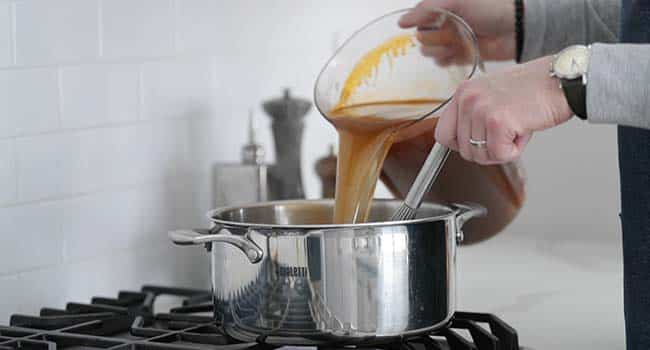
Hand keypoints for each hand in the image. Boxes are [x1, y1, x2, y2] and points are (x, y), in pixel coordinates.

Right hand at [399, 0, 516, 61]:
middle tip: (449, 33)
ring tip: (453, 45)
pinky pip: (442, 62)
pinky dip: (445, 60)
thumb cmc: (489, 7)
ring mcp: (453, 40)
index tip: (425, 24)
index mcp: (444, 7)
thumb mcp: (456, 0)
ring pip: (430, 50)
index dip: (419, 22)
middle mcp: (446, 23)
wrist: (516, 27)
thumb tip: (401, 22)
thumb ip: (426, 8)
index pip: (419, 17)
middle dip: (432, 37)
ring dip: (438, 49)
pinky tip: (453, 55)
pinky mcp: (461, 55)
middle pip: (423, 36)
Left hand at [434, 56, 573, 164]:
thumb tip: (463, 144)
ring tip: (517, 127)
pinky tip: (524, 131)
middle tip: (507, 135)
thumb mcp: (492, 96)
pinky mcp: (498, 121)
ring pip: (480, 155)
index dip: (461, 146)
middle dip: (487, 150)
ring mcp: (481, 109)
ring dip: (502, 149)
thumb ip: (473, 116)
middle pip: (463, 149)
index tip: (478, 144)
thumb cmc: (533, 90)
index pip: (443, 134)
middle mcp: (468, 98)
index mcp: (463, 92)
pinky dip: (514, 150)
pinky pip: (499, 155)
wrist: (563, 80)